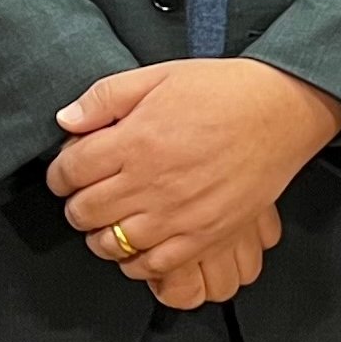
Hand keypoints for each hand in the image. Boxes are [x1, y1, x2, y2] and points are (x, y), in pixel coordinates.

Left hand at [49, 60, 340, 288]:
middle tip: (86, 194)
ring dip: (100, 233)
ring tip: (110, 219)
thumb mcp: (158, 76)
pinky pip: (151, 265)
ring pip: (110, 243)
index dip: (59, 173)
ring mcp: (176, 215)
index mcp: (135, 141)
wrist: (281, 112)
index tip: (66, 172)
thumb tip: (67, 121)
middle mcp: (151, 182)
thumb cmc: (225, 92)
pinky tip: (138, 241)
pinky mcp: (201, 236)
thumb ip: (105, 97)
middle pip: (84, 211)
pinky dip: (135, 259)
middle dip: (76, 203)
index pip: (69, 171)